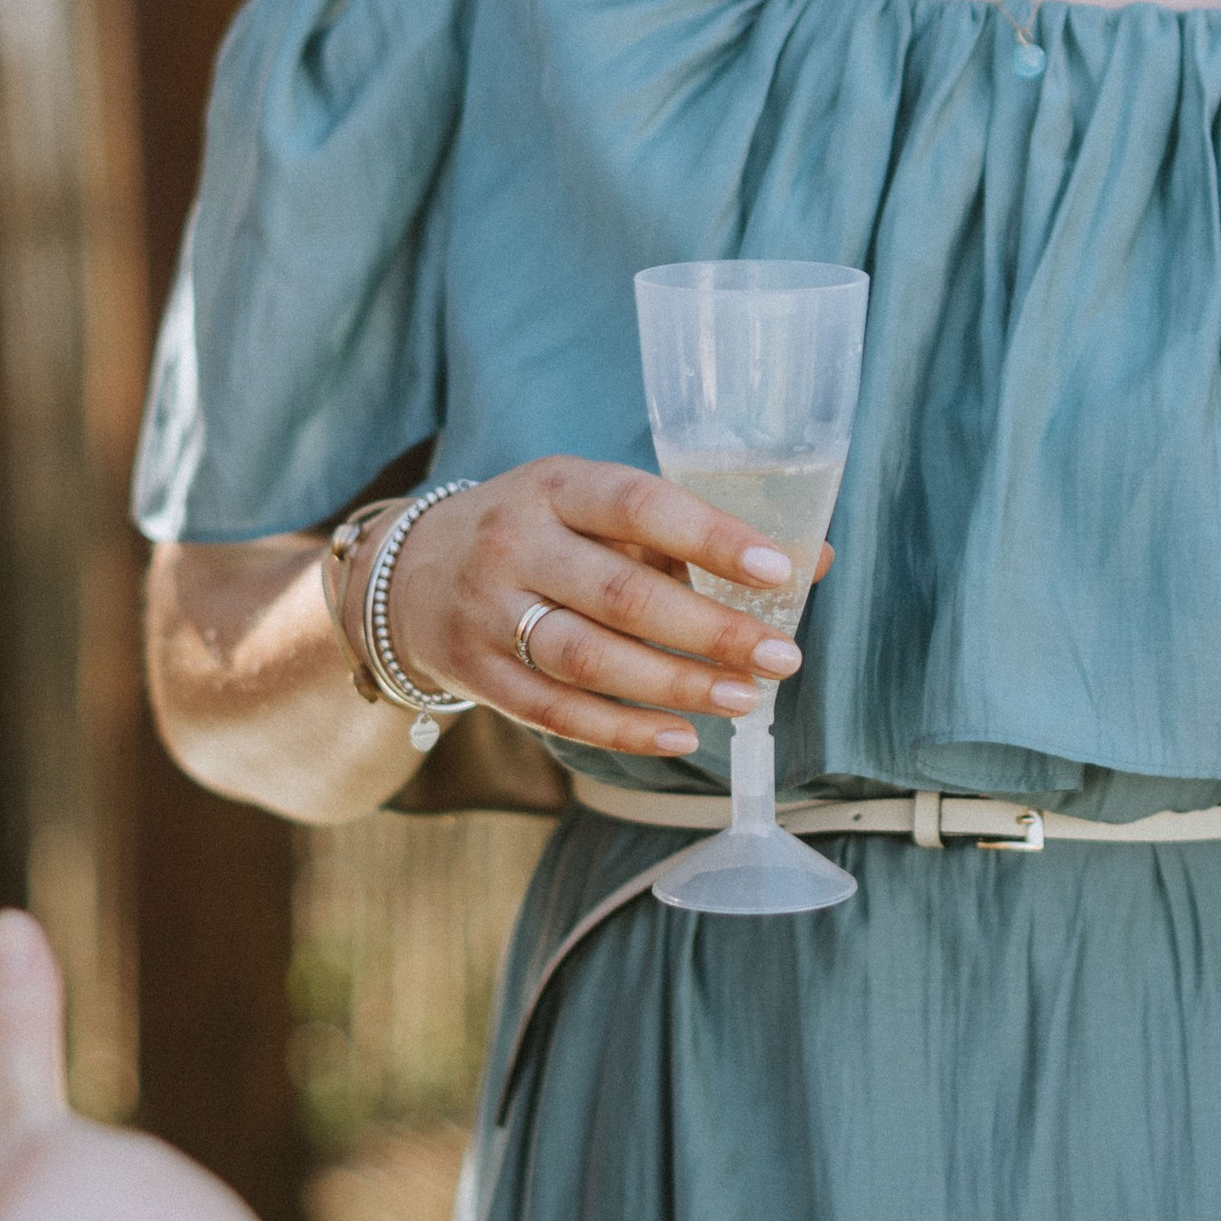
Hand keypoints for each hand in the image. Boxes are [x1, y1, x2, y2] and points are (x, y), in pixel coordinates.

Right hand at [373, 462, 822, 760]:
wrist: (409, 572)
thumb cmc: (539, 532)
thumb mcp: (594, 505)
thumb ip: (690, 533)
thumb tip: (812, 561)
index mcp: (555, 486)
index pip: (639, 505)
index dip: (710, 537)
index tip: (777, 569)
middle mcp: (515, 544)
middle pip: (621, 595)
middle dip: (711, 630)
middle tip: (782, 656)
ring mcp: (489, 613)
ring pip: (589, 659)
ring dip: (675, 685)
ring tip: (746, 697)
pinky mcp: (478, 674)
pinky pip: (556, 712)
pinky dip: (624, 730)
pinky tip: (684, 735)